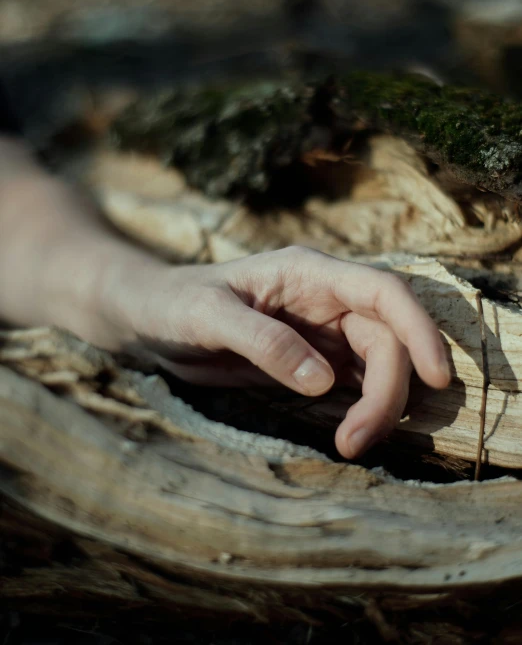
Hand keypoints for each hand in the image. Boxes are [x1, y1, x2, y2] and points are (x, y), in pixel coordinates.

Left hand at [107, 246, 449, 457]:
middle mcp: (326, 298)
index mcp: (308, 272)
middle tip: (356, 443)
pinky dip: (362, 409)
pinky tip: (347, 436)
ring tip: (350, 447)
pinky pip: (357, 383)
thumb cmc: (171, 303)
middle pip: (387, 339)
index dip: (418, 330)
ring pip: (379, 365)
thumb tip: (322, 381)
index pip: (383, 291)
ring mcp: (324, 330)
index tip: (436, 378)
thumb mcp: (206, 317)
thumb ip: (262, 342)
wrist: (150, 318)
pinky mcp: (314, 360)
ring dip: (378, 407)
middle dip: (388, 391)